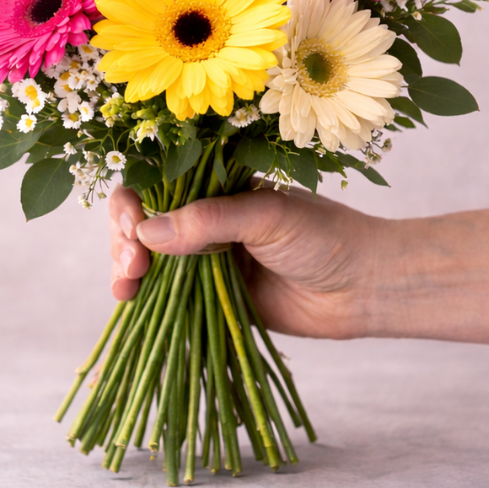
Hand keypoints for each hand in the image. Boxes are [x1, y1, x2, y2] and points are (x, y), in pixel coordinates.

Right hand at [109, 184, 382, 338]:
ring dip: (126, 270)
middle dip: (124, 240)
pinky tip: (130, 303)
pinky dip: (145, 299)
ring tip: (126, 287)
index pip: (157, 184)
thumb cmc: (324, 237)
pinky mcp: (213, 298)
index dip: (133, 202)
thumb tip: (145, 232)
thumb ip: (208, 221)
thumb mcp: (267, 216)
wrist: (364, 287)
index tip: (131, 227)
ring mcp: (206, 260)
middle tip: (131, 264)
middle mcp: (205, 220)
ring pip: (149, 260)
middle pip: (143, 223)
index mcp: (216, 187)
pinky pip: (169, 296)